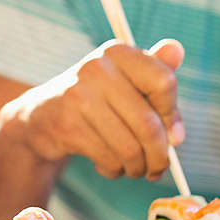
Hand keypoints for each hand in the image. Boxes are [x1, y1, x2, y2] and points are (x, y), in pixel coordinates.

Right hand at [20, 38, 183, 180]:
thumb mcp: (124, 80)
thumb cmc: (95, 98)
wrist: (41, 116)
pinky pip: (108, 158)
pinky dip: (115, 170)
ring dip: (138, 168)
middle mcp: (98, 68)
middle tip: (159, 169)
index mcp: (118, 53)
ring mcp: (79, 96)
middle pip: (149, 124)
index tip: (174, 136)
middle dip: (159, 156)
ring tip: (135, 169)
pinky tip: (110, 165)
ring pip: (130, 148)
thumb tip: (177, 49)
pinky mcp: (68, 125)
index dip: (173, 115)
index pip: (163, 81)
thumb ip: (154, 69)